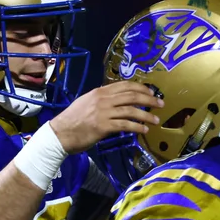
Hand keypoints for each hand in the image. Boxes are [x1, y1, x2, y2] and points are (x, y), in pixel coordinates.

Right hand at [48, 82, 162, 153]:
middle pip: (132, 95)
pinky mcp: (103, 126)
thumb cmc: (72, 120)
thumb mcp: (86, 103)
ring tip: (156, 120)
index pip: (125, 85)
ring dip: (146, 115)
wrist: (59, 134)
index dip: (141, 88)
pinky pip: (125, 125)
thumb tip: (117, 102)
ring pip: (131, 110)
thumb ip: (101, 100)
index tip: (151, 93)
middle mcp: (103, 99)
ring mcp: (103, 112)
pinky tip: (144, 130)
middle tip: (160, 104)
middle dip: (149, 99)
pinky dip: (137, 127)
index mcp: (99, 92)